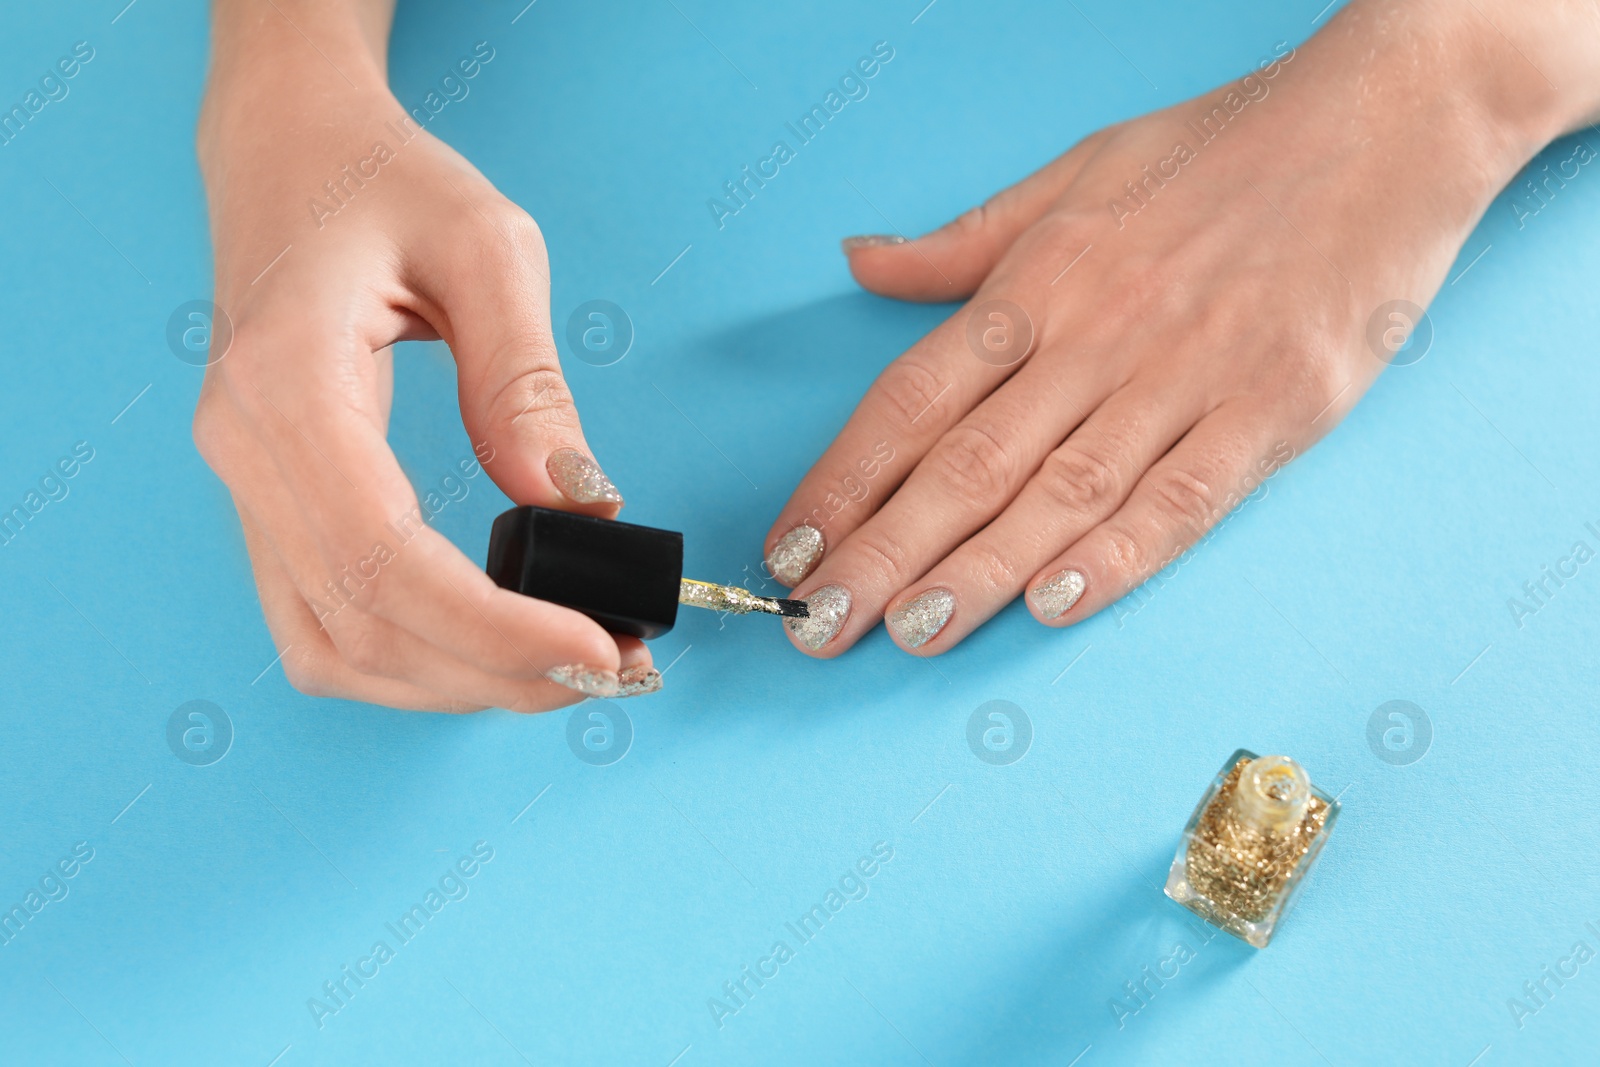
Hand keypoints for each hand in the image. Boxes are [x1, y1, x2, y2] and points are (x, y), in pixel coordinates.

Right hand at [193, 1, 653, 708]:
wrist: (288, 149)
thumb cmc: (382, 178)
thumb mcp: (486, 245)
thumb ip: (525, 383)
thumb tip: (578, 502)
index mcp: (286, 384)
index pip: (384, 559)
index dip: (495, 629)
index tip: (596, 649)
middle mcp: (245, 452)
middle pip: (360, 625)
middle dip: (493, 672)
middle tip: (611, 669)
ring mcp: (244, 486)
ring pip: (332, 648)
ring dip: (452, 683)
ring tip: (565, 672)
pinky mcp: (268, 502)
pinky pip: (322, 623)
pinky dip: (409, 659)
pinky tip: (491, 649)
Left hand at [766, 0, 1599, 655]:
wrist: (1389, 124)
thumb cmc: (1222, 150)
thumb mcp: (1075, 174)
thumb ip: (962, 243)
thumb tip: (859, 262)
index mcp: (1042, 280)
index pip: (912, 397)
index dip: (843, 477)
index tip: (791, 542)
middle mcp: (1101, 332)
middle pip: (968, 461)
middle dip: (882, 550)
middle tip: (816, 621)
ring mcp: (1189, 374)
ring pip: (1061, 492)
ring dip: (976, 571)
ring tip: (904, 631)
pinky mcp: (1277, 408)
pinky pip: (1184, 496)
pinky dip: (1119, 554)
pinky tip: (1054, 604)